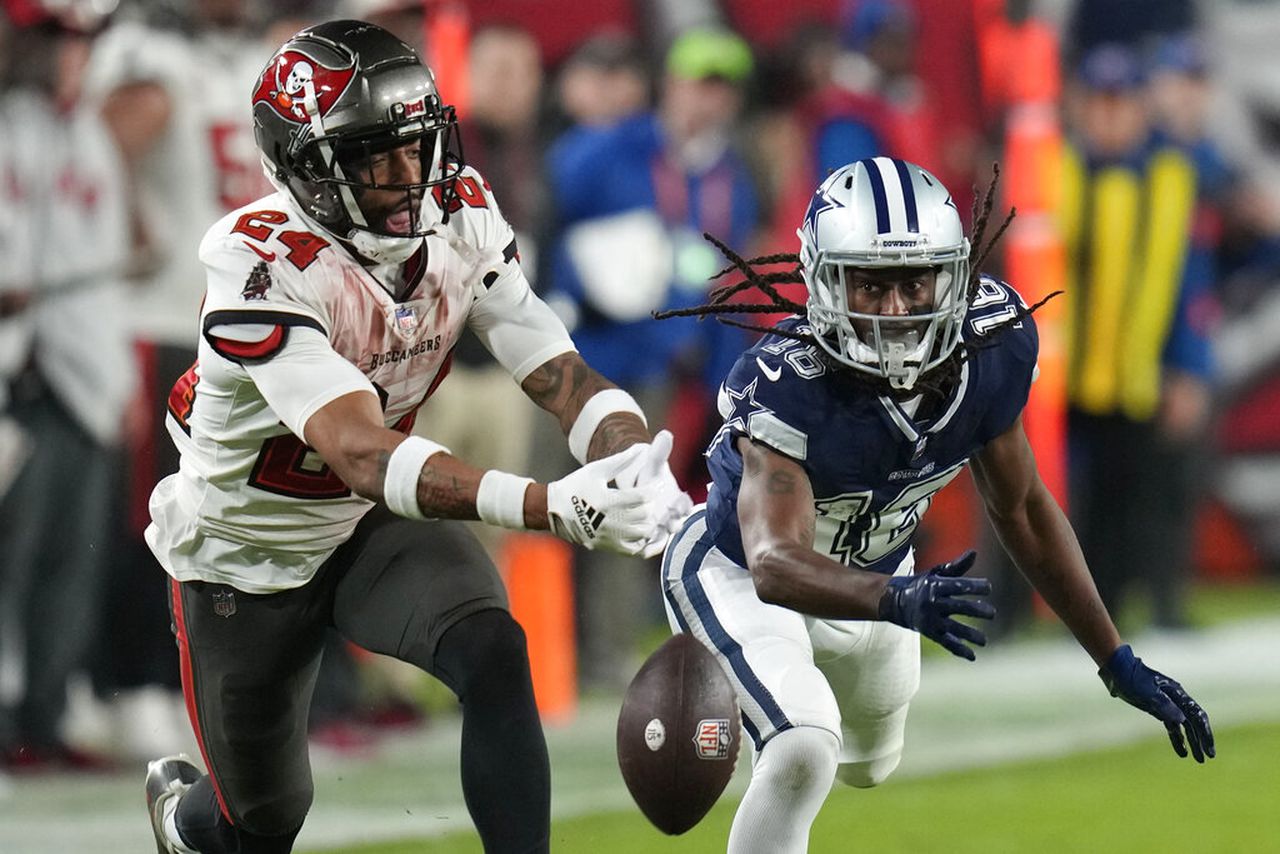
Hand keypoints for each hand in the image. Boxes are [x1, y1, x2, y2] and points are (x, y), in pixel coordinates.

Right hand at [546, 444, 650, 553]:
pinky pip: (633, 550)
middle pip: (644, 515)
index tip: (658, 485)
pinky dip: (642, 541)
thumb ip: (620, 461)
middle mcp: (609, 521)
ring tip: (648, 513)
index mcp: (607, 500)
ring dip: (650, 522)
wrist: (553, 510)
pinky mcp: (606, 546)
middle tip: (654, 498)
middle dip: (653, 505)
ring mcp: (608, 537)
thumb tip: (639, 449)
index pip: (641, 497)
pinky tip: (641, 530)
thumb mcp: (596, 470)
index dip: (654, 490)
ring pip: (642, 534)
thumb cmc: (575, 486)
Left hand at [614, 430, 694, 557]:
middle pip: (676, 522)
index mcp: (677, 498)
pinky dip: (648, 548)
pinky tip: (641, 549)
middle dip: (674, 523)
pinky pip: (651, 545)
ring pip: (664, 536)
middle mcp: (672, 515)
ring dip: (661, 538)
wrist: (638, 488)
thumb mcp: (653, 463)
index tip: (680, 502)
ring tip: (653, 539)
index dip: (683, 504)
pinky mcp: (650, 536)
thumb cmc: (649, 475)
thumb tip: (665, 434)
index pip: (684, 502)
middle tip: (670, 524)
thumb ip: (660, 452)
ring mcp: (661, 527)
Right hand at [876, 550, 994, 659]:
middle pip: (957, 607)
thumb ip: (957, 567)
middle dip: (975, 610)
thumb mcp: (937, 573)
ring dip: (969, 635)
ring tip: (984, 641)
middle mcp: (933, 603)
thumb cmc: (924, 584)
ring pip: (952, 629)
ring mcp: (931, 620)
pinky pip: (945, 642)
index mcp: (936, 586)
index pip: (958, 586)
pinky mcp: (930, 632)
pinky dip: (959, 650)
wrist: (896, 601)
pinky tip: (973, 656)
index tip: (989, 587)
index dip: (974, 586)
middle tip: (992, 613)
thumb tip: (974, 553)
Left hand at [1098, 644, 1214, 761]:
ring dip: (1192, 741)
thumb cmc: (1132, 678)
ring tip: (1198, 759)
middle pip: (1194, 722)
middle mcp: (1176, 699)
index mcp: (1177, 693)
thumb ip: (1164, 705)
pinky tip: (1182, 752)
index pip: (1197, 715)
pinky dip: (1177, 739)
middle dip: (1202, 740)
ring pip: (1184, 726)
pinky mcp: (1157, 709)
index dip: (1205, 733)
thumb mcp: (1147, 692)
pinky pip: (1172, 726)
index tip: (1209, 749)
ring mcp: (1167, 705)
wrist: (1117, 670)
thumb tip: (1183, 720)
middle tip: (1208, 757)